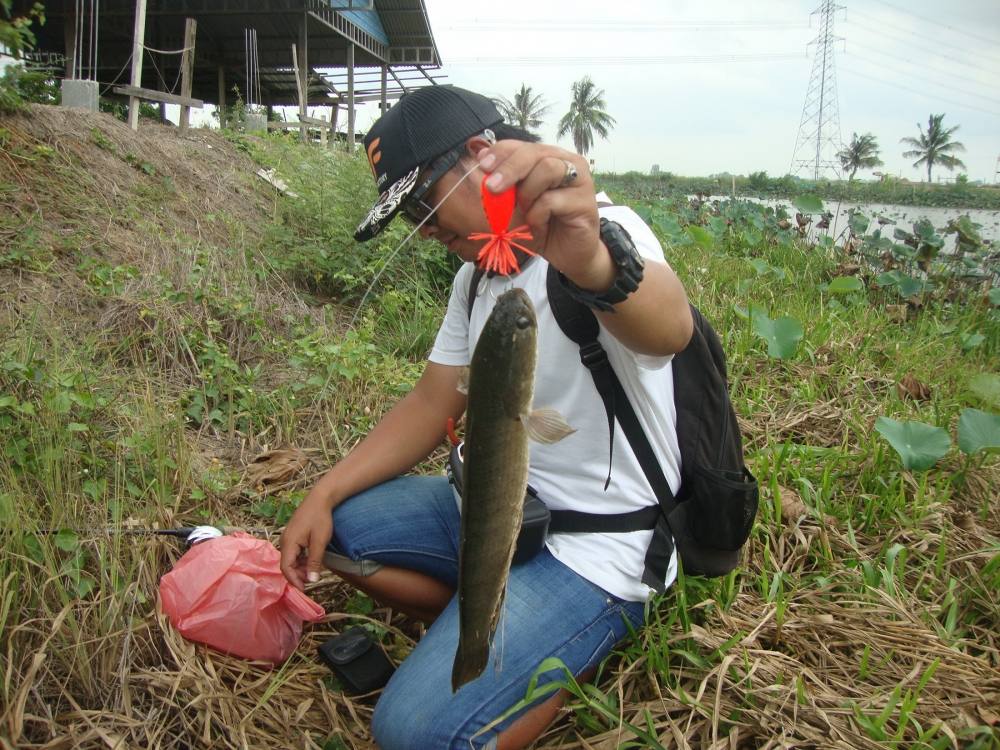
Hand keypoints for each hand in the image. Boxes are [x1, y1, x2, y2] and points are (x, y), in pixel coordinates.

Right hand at [279, 494, 333, 590]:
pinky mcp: (293, 535)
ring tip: (312, 573)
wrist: (320, 498)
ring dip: (300, 568)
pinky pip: (293, 552)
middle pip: (287, 565)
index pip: (286, 568)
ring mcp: (288, 537)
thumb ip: (314, 562)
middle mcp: (285, 541)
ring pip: (290, 559)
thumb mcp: (319, 542)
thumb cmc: (320, 518)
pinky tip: (311, 562)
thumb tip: (312, 580)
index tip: (305, 589)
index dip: (294, 581)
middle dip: (297, 575)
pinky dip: (300, 560)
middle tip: (311, 581)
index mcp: (288, 543)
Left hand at [475, 141, 612, 290]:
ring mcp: (580, 180)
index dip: (501, 152)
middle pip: (534, 152)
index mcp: (550, 157)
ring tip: (525, 211)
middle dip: (509, 169)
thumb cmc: (544, 225)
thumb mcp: (519, 203)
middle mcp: (568, 162)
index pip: (522, 145)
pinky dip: (537, 214)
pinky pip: (551, 200)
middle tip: (491, 187)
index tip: (482, 165)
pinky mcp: (585, 202)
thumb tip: (482, 163)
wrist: (570, 255)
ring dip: (527, 192)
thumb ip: (507, 184)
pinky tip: (538, 224)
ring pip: (547, 169)